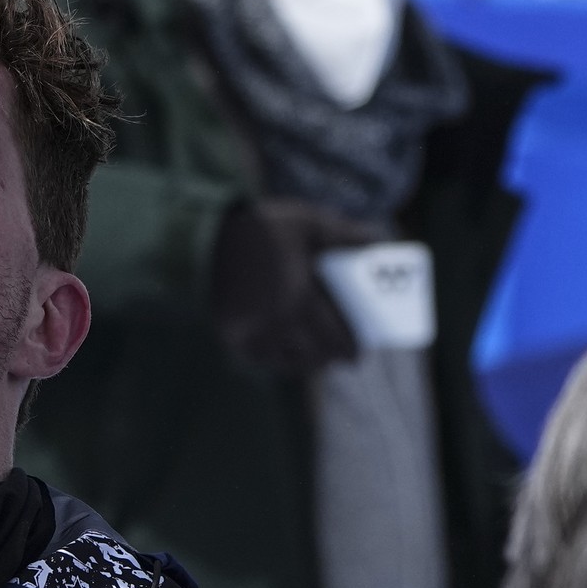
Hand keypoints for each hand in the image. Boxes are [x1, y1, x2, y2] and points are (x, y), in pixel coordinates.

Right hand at [209, 198, 378, 373]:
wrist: (206, 237)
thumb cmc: (263, 228)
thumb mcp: (309, 224)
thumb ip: (345, 235)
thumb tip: (381, 242)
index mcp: (299, 299)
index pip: (332, 338)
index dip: (348, 350)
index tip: (357, 355)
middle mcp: (275, 322)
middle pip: (311, 354)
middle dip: (329, 359)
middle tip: (341, 359)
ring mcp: (250, 331)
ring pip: (284, 361)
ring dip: (303, 363)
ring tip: (315, 361)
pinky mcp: (230, 333)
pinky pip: (258, 357)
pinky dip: (274, 359)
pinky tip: (283, 356)